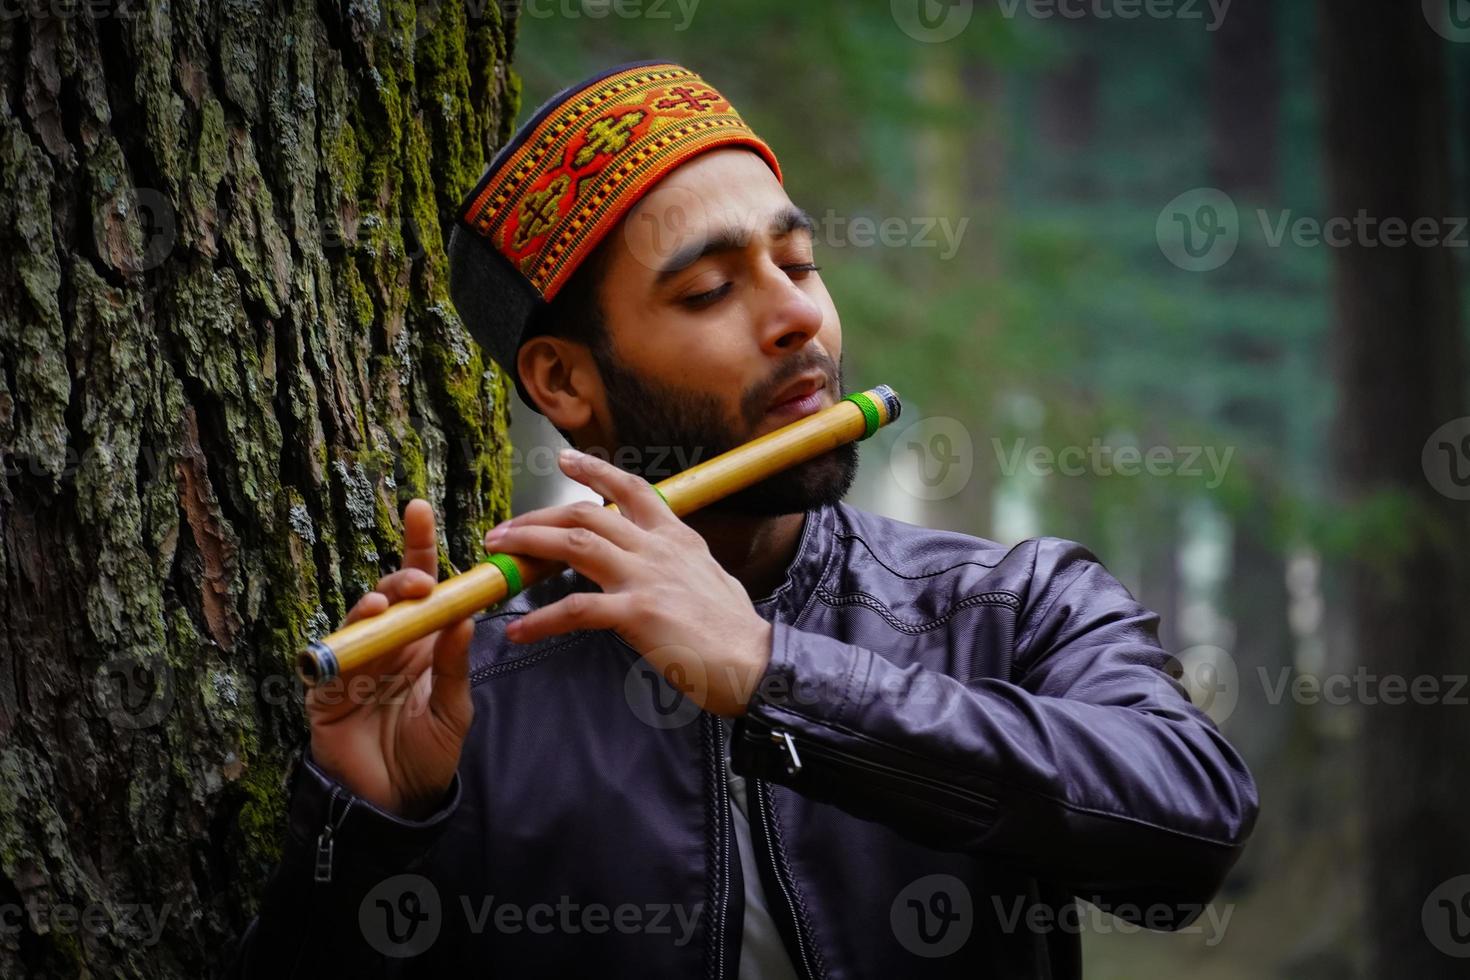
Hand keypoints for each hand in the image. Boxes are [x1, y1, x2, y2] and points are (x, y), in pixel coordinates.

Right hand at [307, 499, 474, 818]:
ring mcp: (356, 664)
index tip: (418, 509)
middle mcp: (389, 645)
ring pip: (360, 619)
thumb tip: (464, 617)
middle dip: (400, 580)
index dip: (418, 547)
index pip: (422, 587)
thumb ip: (455, 665)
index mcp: (423, 643)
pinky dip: (345, 643)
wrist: (397, 803)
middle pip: (389, 595)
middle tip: (417, 584)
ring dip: (374, 607)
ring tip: (390, 605)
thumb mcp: (453, 708)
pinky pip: (331, 657)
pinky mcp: (327, 689)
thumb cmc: (427, 755)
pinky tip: (362, 634)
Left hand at [482, 448, 772, 716]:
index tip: (568, 460)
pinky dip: (542, 619)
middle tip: (505, 529)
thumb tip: (657, 564)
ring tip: (499, 557)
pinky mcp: (638, 613)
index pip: (632, 488)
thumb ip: (677, 563)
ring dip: (530, 547)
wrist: (756, 662)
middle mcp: (658, 548)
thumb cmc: (735, 631)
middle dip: (538, 519)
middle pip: (586, 516)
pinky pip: (577, 609)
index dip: (596, 472)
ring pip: (575, 546)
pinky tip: (520, 630)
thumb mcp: (709, 577)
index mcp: (677, 538)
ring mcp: (646, 577)